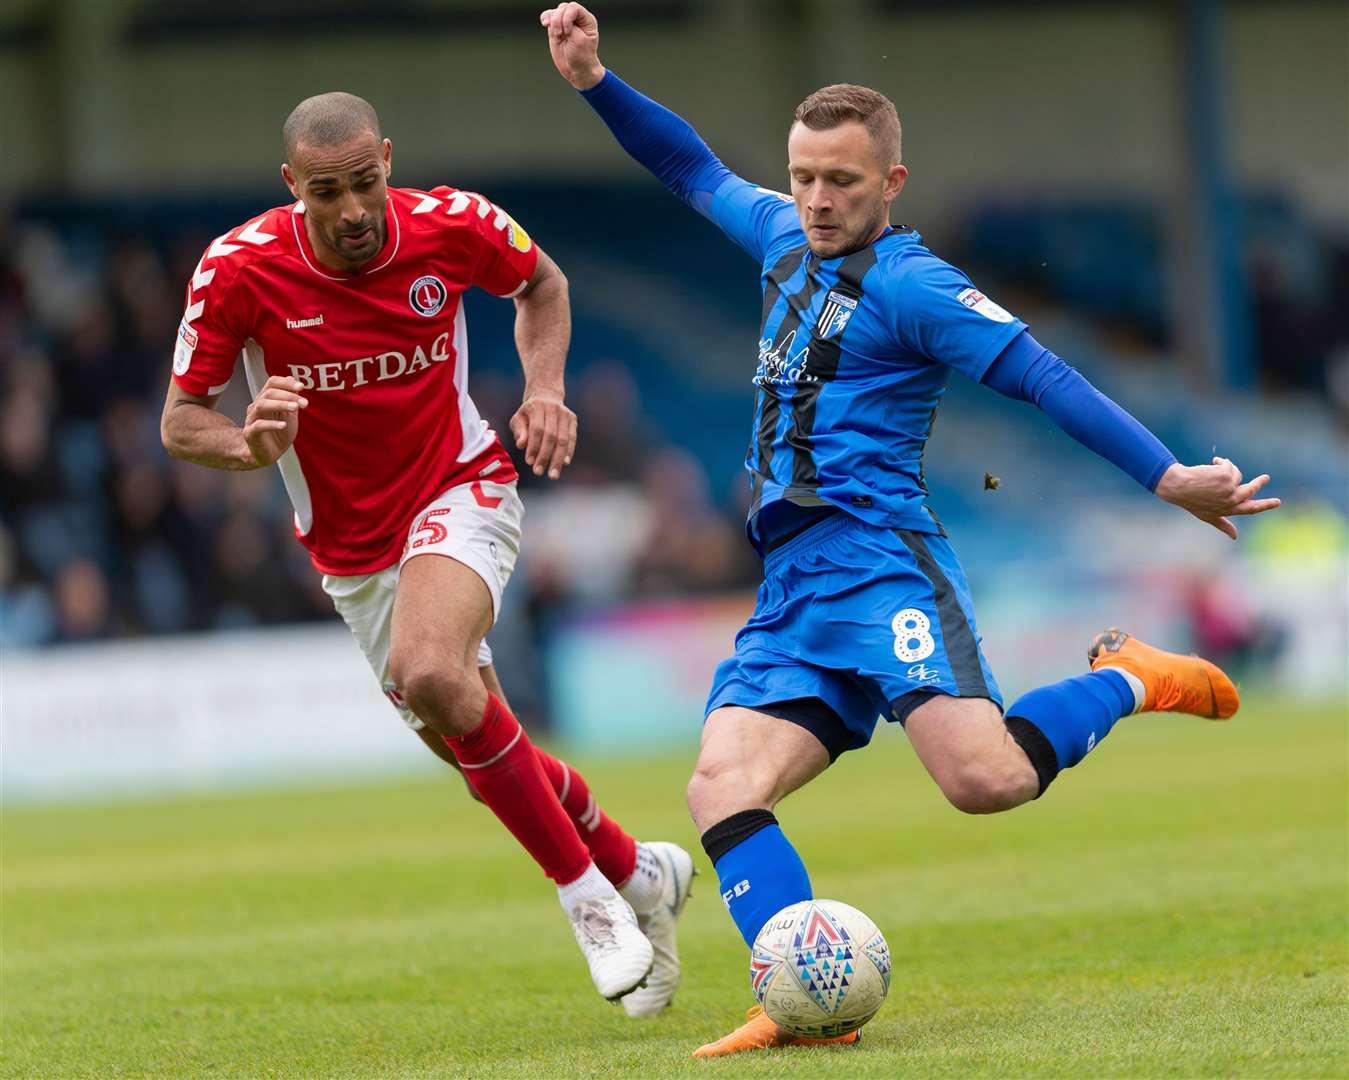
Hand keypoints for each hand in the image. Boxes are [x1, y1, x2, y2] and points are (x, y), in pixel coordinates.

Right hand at [243, 376, 307, 467]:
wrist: (267, 454)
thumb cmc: (278, 434)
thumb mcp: (290, 415)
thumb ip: (291, 399)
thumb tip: (291, 379)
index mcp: (266, 399)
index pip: (272, 383)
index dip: (286, 383)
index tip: (301, 386)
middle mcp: (257, 406)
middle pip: (268, 393)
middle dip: (288, 395)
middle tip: (303, 402)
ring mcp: (252, 419)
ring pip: (262, 406)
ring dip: (280, 405)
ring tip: (294, 408)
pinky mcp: (250, 433)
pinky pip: (259, 425)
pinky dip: (272, 424)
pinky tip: (283, 425)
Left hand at [510, 392, 576, 479]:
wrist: (545, 397)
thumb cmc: (528, 414)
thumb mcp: (518, 420)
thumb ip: (519, 432)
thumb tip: (521, 445)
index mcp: (537, 407)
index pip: (537, 430)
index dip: (533, 447)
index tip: (529, 462)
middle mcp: (553, 408)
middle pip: (551, 436)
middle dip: (545, 456)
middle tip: (538, 472)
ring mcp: (565, 413)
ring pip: (563, 439)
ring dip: (558, 459)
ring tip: (553, 475)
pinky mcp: (573, 419)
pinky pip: (572, 438)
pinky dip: (569, 451)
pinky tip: (565, 463)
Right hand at [539, 2, 604, 89]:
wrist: (576, 70)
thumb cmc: (582, 57)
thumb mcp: (579, 40)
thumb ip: (568, 24)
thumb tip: (554, 16)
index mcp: (586, 20)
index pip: (574, 8)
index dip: (567, 18)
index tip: (568, 32)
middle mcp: (576, 19)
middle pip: (563, 8)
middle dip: (559, 21)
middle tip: (562, 35)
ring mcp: (565, 23)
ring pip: (554, 12)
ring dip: (552, 23)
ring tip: (557, 35)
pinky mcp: (555, 28)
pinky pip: (547, 16)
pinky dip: (545, 18)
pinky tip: (545, 24)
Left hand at [1154, 456, 1280, 538]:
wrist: (1177, 486)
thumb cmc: (1190, 500)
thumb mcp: (1206, 515)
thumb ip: (1222, 524)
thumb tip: (1235, 537)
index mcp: (1227, 510)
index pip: (1249, 509)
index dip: (1264, 506)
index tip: (1278, 502)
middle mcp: (1230, 501)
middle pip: (1250, 491)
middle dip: (1259, 483)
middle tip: (1266, 478)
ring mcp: (1229, 488)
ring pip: (1237, 473)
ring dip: (1225, 468)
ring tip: (1210, 471)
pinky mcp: (1226, 476)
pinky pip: (1228, 464)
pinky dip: (1220, 462)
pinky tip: (1210, 464)